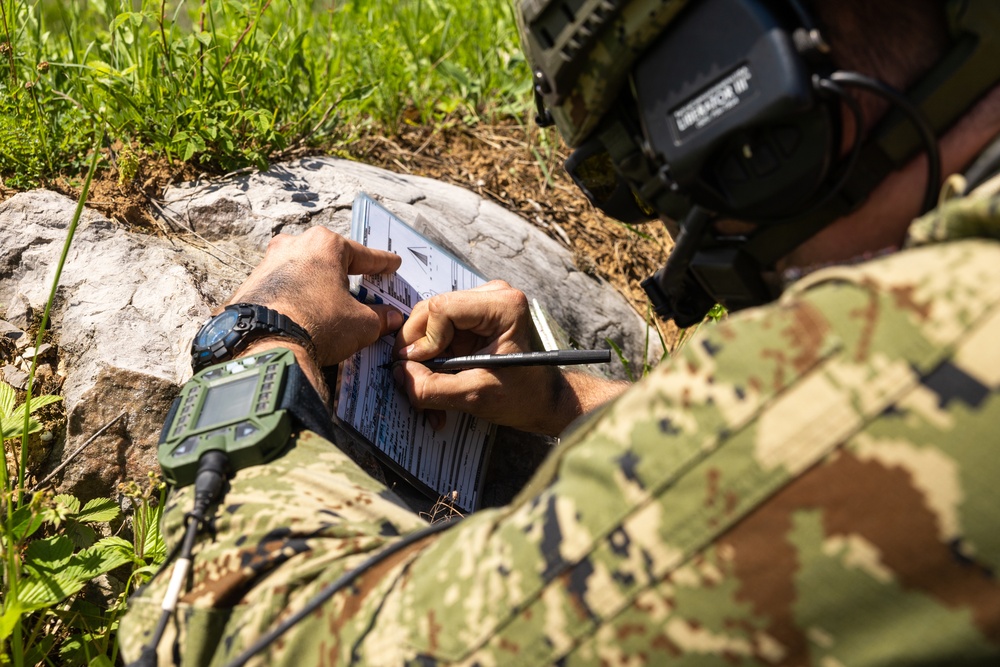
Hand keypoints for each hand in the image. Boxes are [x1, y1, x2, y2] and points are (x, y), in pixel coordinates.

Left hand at [228, 226, 402, 366]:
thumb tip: (391, 318)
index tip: (392, 263)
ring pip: (302, 270)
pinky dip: (294, 296)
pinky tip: (301, 311)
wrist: (265, 344)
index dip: (382, 262)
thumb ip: (379, 317)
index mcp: (326, 245)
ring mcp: (268, 263)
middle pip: (328, 258)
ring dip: (316, 283)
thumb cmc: (319, 324)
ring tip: (328, 301)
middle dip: (344, 270)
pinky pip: (281, 287)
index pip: (363, 255)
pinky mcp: (250, 284)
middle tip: (359, 280)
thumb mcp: (361, 323)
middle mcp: (294, 244)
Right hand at [392, 281, 628, 435]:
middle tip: (410, 377)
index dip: (424, 340)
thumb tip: (399, 373)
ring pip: (429, 321)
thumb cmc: (524, 396)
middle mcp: (493, 295)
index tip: (421, 368)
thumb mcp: (475, 396)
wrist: (545, 400)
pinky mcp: (474, 316)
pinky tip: (436, 381)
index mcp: (503, 306)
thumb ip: (432, 388)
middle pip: (431, 310)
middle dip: (417, 348)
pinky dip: (432, 356)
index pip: (442, 309)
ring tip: (423, 386)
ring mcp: (482, 303)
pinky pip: (438, 330)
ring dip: (422, 356)